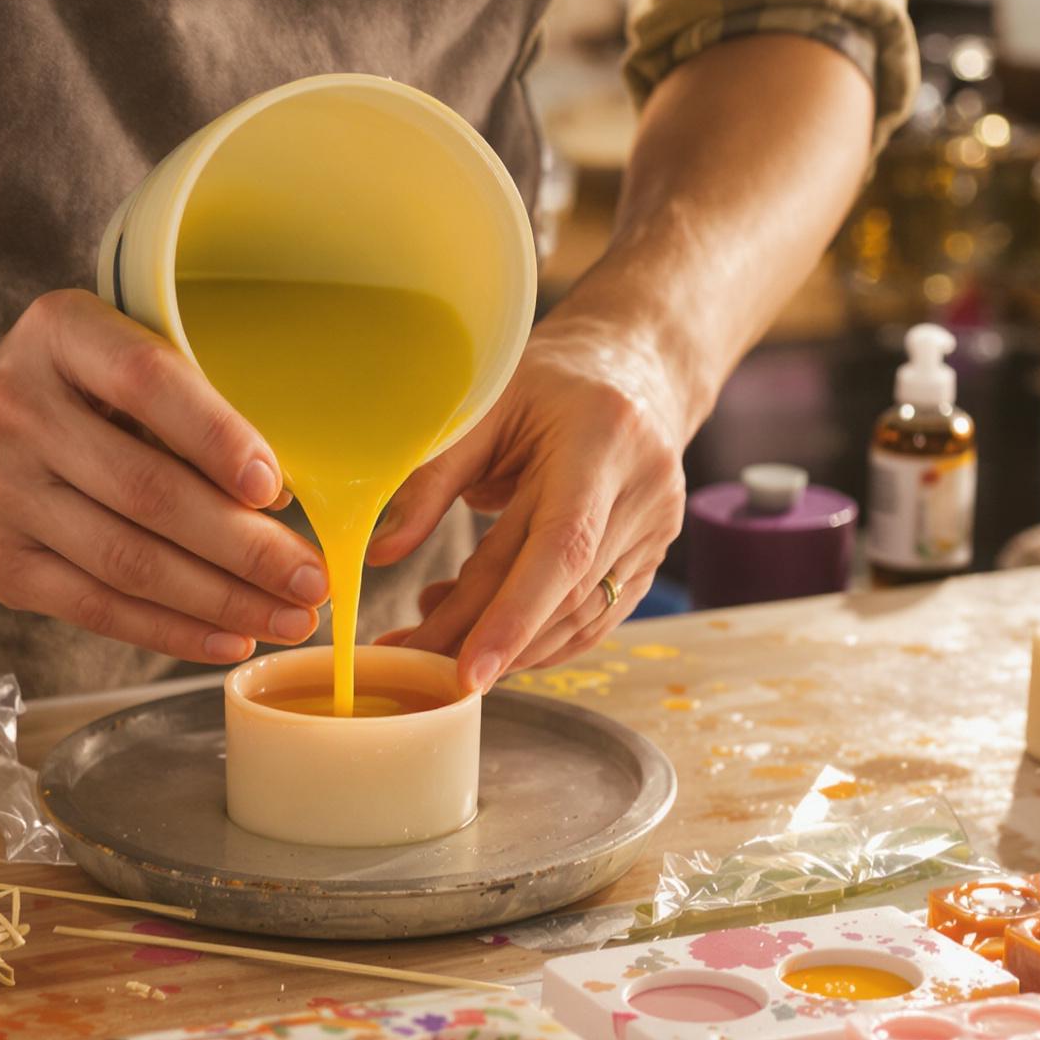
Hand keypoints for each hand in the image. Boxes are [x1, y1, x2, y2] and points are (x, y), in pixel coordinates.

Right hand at [0, 289, 328, 664]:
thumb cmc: (60, 389)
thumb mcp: (101, 348)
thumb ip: (177, 390)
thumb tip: (289, 485)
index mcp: (59, 333)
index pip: (146, 381)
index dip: (217, 436)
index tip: (281, 487)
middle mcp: (17, 409)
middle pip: (146, 491)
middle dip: (244, 546)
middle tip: (313, 576)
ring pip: (128, 563)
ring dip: (222, 599)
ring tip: (290, 615)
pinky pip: (97, 608)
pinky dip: (172, 630)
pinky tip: (231, 636)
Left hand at [369, 315, 688, 689]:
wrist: (634, 367)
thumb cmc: (548, 380)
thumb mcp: (485, 407)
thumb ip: (434, 478)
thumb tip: (382, 554)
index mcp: (603, 438)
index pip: (562, 546)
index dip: (513, 616)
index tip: (465, 672)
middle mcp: (643, 489)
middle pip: (563, 592)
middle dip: (487, 639)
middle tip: (414, 662)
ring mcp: (657, 529)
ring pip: (580, 617)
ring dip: (507, 648)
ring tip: (432, 645)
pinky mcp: (653, 557)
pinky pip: (593, 618)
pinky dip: (536, 639)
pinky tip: (480, 637)